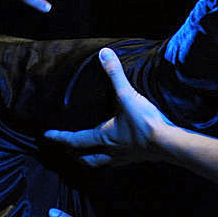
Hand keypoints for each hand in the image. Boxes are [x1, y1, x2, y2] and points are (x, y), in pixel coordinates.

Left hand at [42, 49, 171, 165]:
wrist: (170, 144)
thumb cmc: (145, 122)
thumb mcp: (128, 96)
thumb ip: (115, 75)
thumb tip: (104, 53)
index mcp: (103, 136)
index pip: (75, 139)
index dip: (60, 137)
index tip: (47, 136)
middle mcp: (111, 150)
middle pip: (87, 158)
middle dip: (75, 154)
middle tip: (67, 150)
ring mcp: (125, 157)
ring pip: (102, 163)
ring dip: (93, 160)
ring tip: (89, 156)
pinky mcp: (139, 158)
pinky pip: (120, 162)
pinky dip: (114, 159)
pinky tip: (119, 154)